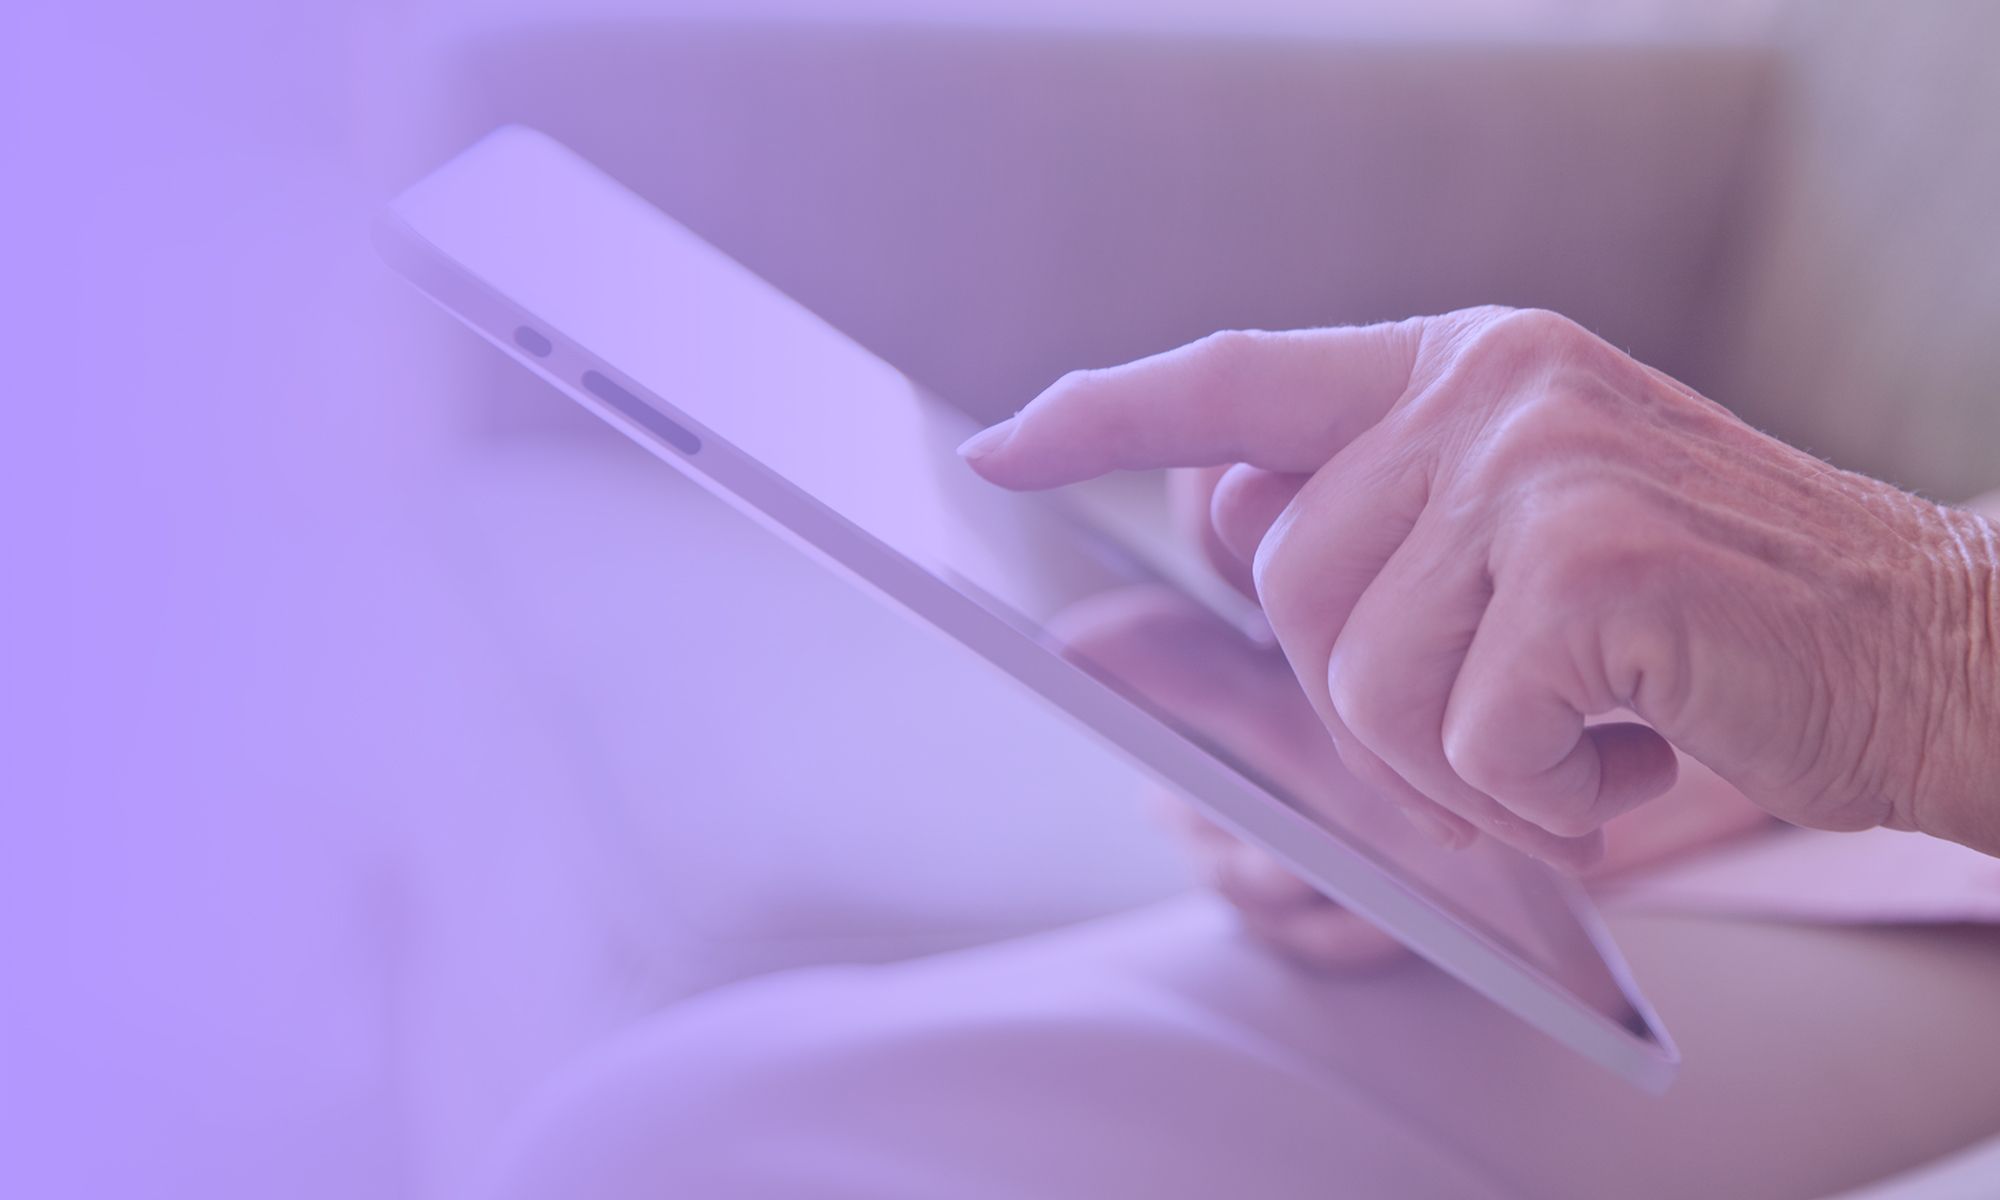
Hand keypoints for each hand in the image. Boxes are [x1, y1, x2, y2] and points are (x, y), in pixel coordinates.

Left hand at [968, 308, 1999, 861]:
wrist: (1936, 650)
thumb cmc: (1709, 626)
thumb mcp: (1518, 559)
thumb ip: (1356, 545)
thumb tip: (1156, 573)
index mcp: (1462, 368)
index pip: (1236, 378)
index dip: (1104, 415)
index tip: (1001, 449)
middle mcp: (1489, 386)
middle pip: (1285, 584)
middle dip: (1370, 700)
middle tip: (1508, 718)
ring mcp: (1538, 461)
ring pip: (1359, 674)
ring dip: (1457, 760)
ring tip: (1579, 733)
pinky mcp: (1586, 560)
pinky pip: (1461, 734)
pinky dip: (1536, 797)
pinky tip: (1627, 760)